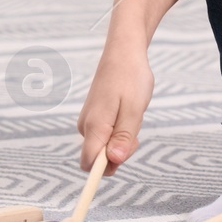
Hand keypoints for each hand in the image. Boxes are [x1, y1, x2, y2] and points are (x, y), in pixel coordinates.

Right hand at [76, 41, 153, 175]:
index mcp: (94, 126)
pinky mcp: (93, 117)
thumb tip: (113, 162)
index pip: (89, 164)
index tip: (124, 154)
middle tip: (135, 130)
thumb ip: (123, 137)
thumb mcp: (134, 110)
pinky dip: (119, 131)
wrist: (123, 52)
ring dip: (121, 141)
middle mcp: (86, 126)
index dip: (105, 169)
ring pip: (104, 147)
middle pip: (99, 158)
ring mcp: (89, 121)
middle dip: (119, 153)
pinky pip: (105, 136)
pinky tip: (127, 113)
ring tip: (132, 116)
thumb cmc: (130, 78)